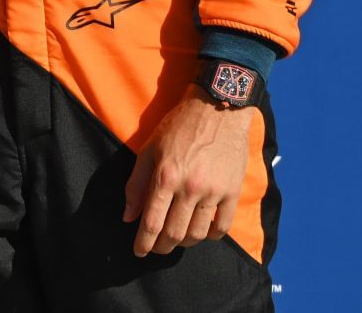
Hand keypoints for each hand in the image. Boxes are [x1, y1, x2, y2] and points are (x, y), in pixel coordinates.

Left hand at [121, 91, 254, 257]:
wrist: (216, 109)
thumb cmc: (178, 126)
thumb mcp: (148, 149)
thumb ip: (136, 184)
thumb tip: (128, 216)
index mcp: (165, 176)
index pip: (152, 221)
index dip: (144, 242)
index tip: (139, 252)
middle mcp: (190, 188)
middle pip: (174, 233)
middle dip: (162, 247)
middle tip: (156, 249)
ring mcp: (214, 191)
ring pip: (198, 234)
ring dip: (184, 243)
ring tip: (176, 240)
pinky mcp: (233, 192)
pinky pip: (222, 226)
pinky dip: (211, 236)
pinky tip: (202, 233)